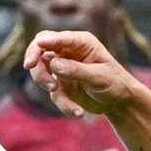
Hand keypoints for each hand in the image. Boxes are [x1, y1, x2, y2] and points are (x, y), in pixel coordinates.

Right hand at [24, 30, 145, 119]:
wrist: (119, 102)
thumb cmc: (115, 83)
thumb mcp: (99, 77)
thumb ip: (76, 70)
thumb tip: (53, 64)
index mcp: (80, 43)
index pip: (57, 38)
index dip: (45, 41)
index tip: (38, 46)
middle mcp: (68, 52)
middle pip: (40, 50)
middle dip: (35, 59)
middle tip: (30, 67)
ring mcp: (62, 69)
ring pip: (41, 71)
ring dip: (46, 83)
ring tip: (58, 93)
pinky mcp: (60, 85)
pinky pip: (53, 94)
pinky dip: (63, 104)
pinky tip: (79, 113)